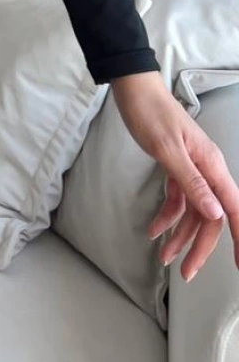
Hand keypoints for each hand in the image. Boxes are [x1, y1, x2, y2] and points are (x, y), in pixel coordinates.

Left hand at [111, 70, 238, 281]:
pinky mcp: (176, 167)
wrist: (133, 88)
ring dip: (180, 235)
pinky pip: (178, 199)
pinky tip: (154, 229)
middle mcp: (205, 169)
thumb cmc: (150, 113)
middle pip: (211, 217)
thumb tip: (215, 212)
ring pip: (193, 212)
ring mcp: (191, 169)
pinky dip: (168, 215)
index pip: (232, 208)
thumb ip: (191, 182)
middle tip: (186, 273)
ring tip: (164, 256)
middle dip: (200, 247)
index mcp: (210, 165)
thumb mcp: (167, 149)